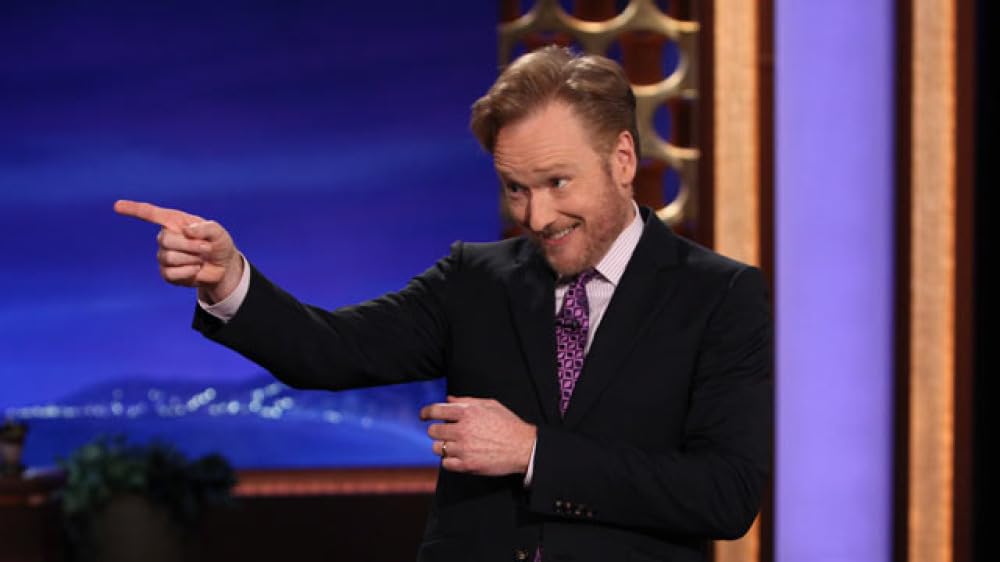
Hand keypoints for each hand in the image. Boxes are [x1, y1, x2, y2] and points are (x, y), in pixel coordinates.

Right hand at [113, 200, 242, 302]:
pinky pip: (171, 274)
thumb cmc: (218, 243)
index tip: (117, 206)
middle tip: (206, 248)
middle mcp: (166, 237)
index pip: (151, 214)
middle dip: (190, 246)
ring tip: (202, 258)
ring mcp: (164, 256)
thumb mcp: (219, 232)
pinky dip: (188, 272)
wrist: (223, 267)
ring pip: (169, 257)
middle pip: (166, 240)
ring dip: (192, 259)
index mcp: (174, 222)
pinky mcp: (167, 274)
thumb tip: (186, 231)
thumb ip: (206, 228)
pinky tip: (196, 270)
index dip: (134, 209)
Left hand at [420, 396, 536, 475]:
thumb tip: (447, 399)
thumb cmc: (508, 424)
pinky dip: (449, 460)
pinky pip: (445, 463)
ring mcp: (464, 449)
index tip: (424, 416)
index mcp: (467, 413)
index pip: (436, 411)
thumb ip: (466, 401)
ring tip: (453, 445)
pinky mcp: (467, 465)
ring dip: (442, 446)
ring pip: (437, 448)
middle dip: (436, 431)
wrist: (524, 447)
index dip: (426, 412)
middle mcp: (463, 430)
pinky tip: (458, 456)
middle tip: (443, 432)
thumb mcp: (490, 405)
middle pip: (433, 431)